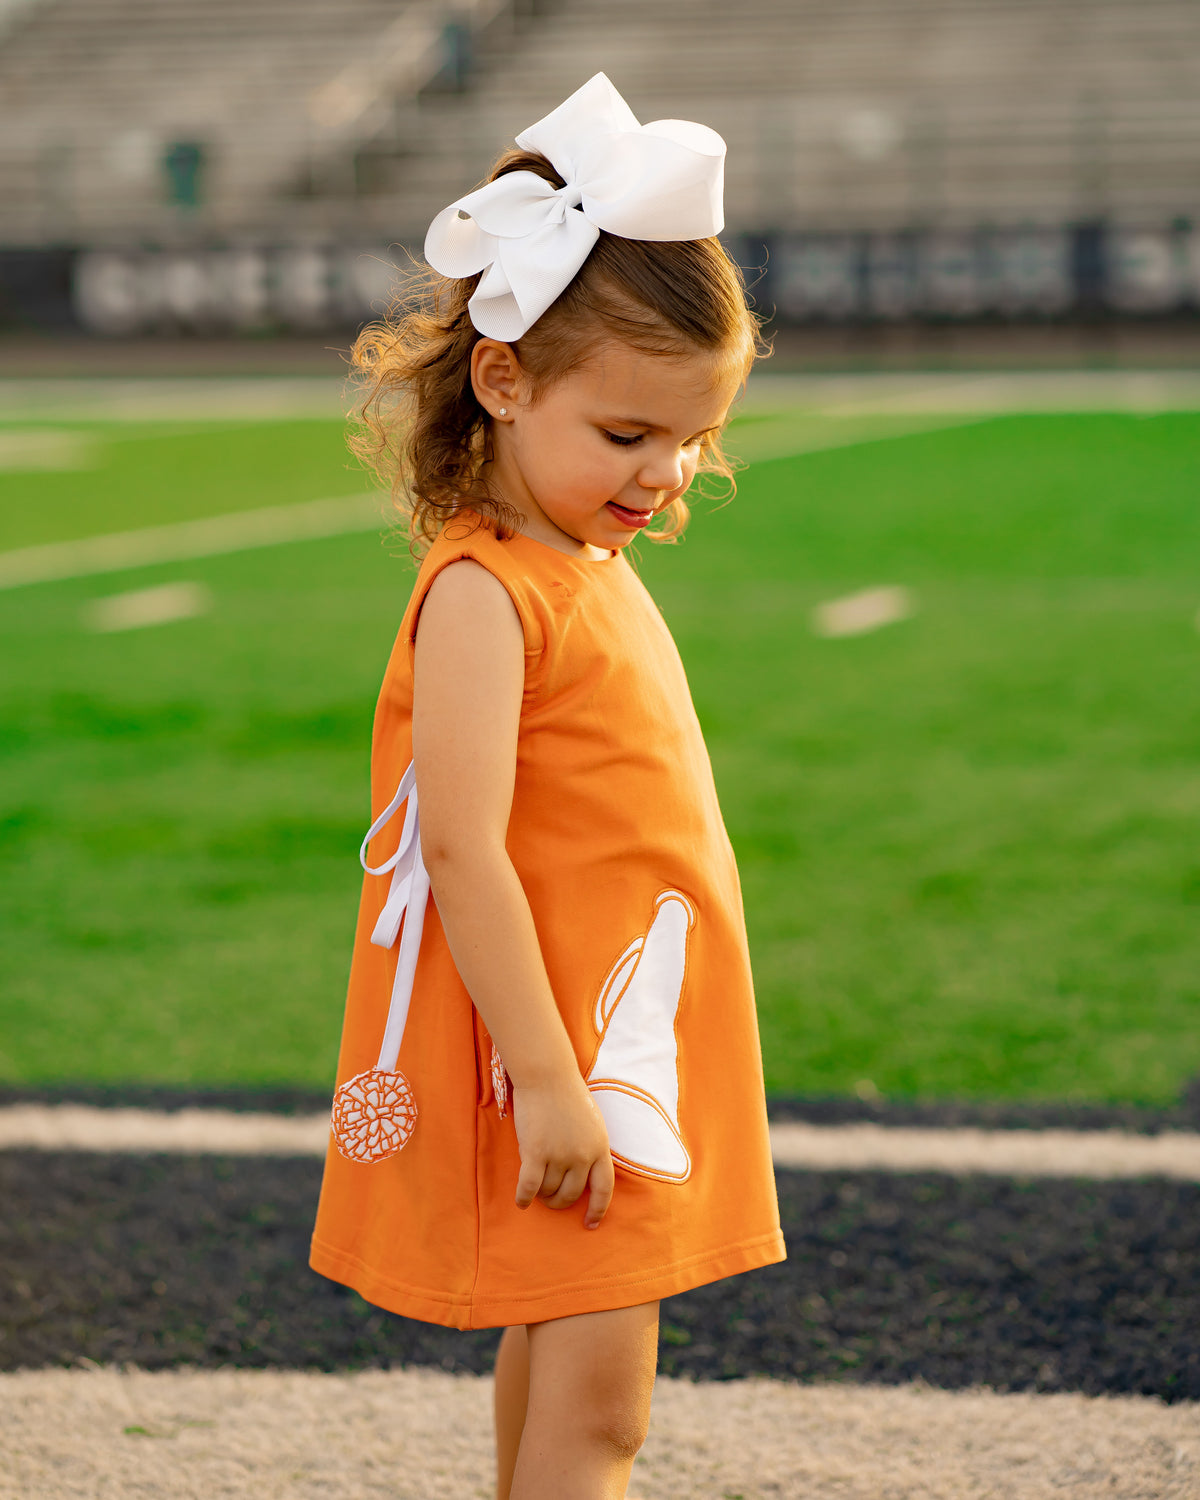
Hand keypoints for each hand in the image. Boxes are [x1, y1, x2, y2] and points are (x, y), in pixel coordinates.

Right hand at [512, 1073, 614, 1228]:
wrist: (547, 1076)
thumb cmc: (568, 1095)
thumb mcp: (592, 1123)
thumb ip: (591, 1148)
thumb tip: (582, 1174)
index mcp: (600, 1147)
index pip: (604, 1189)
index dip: (598, 1209)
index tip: (591, 1223)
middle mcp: (582, 1156)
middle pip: (571, 1194)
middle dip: (559, 1202)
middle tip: (550, 1200)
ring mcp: (559, 1155)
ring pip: (548, 1190)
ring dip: (541, 1195)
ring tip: (535, 1189)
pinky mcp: (535, 1153)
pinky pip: (529, 1187)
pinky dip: (524, 1198)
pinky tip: (521, 1201)